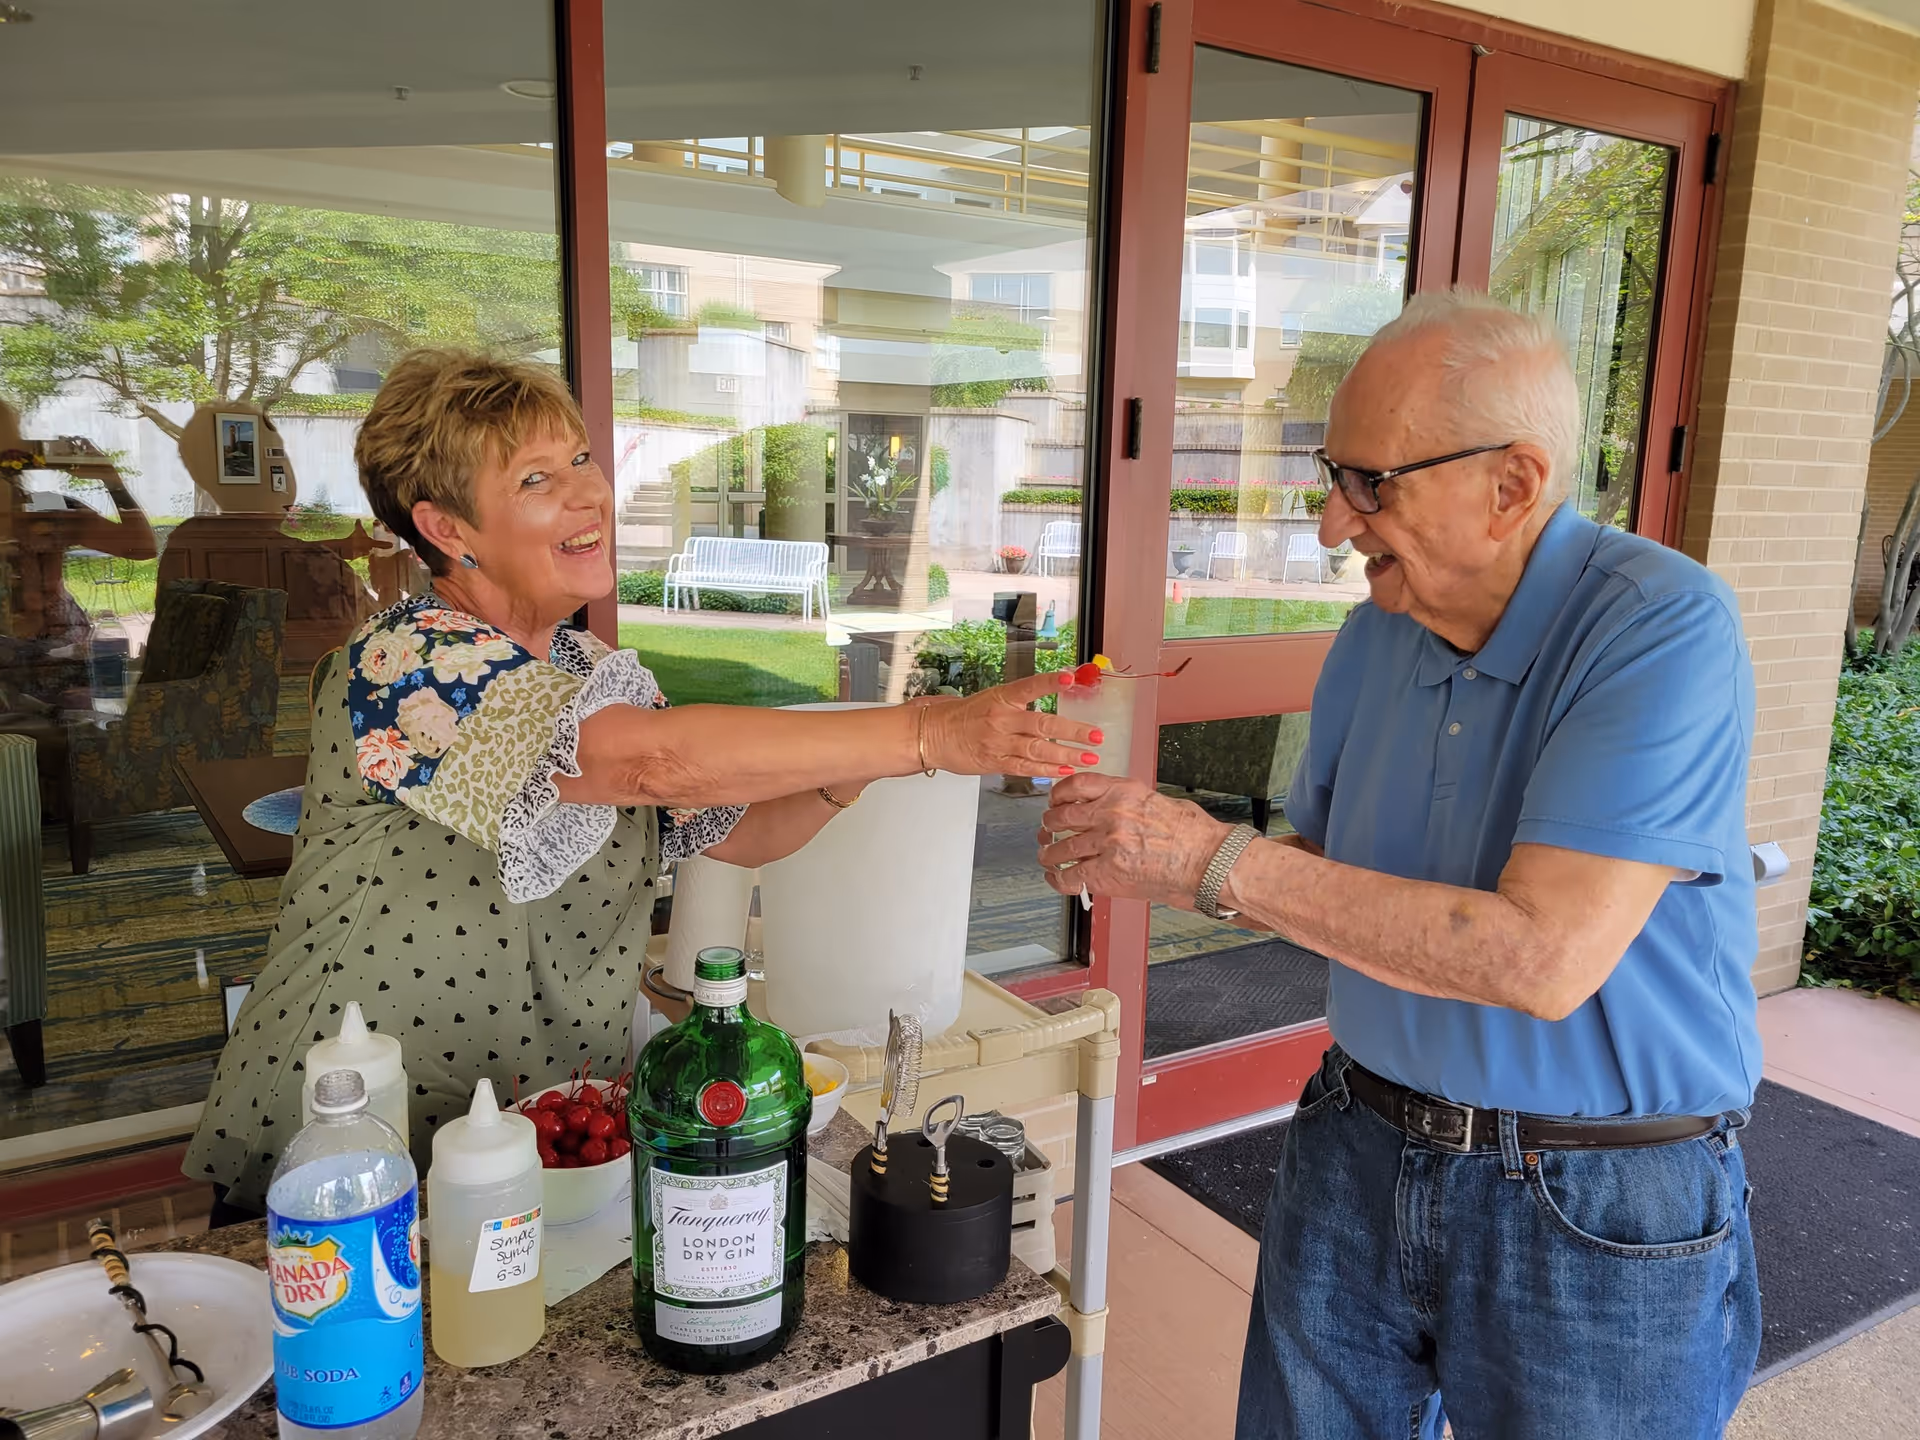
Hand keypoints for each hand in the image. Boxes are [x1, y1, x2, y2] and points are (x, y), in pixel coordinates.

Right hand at [919, 672, 1101, 779]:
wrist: (933, 734)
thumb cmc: (964, 716)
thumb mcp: (991, 699)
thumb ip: (1020, 703)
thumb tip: (1054, 694)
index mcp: (1001, 698)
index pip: (1030, 686)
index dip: (1051, 682)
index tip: (1071, 678)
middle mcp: (1001, 719)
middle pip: (1042, 724)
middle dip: (1073, 731)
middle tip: (1096, 736)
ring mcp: (998, 742)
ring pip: (1038, 749)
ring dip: (1066, 754)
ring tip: (1088, 758)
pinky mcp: (994, 762)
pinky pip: (1025, 767)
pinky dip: (1047, 769)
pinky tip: (1065, 770)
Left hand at [1037, 773, 1231, 907]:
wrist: (1206, 861)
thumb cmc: (1194, 835)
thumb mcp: (1160, 802)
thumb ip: (1132, 803)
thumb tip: (1117, 808)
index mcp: (1124, 792)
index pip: (1078, 784)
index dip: (1059, 793)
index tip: (1055, 800)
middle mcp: (1111, 813)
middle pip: (1063, 816)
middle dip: (1050, 824)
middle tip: (1047, 829)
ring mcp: (1106, 843)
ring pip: (1062, 847)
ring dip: (1050, 853)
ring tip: (1047, 856)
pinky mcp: (1107, 873)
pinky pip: (1071, 876)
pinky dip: (1058, 879)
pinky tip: (1056, 879)